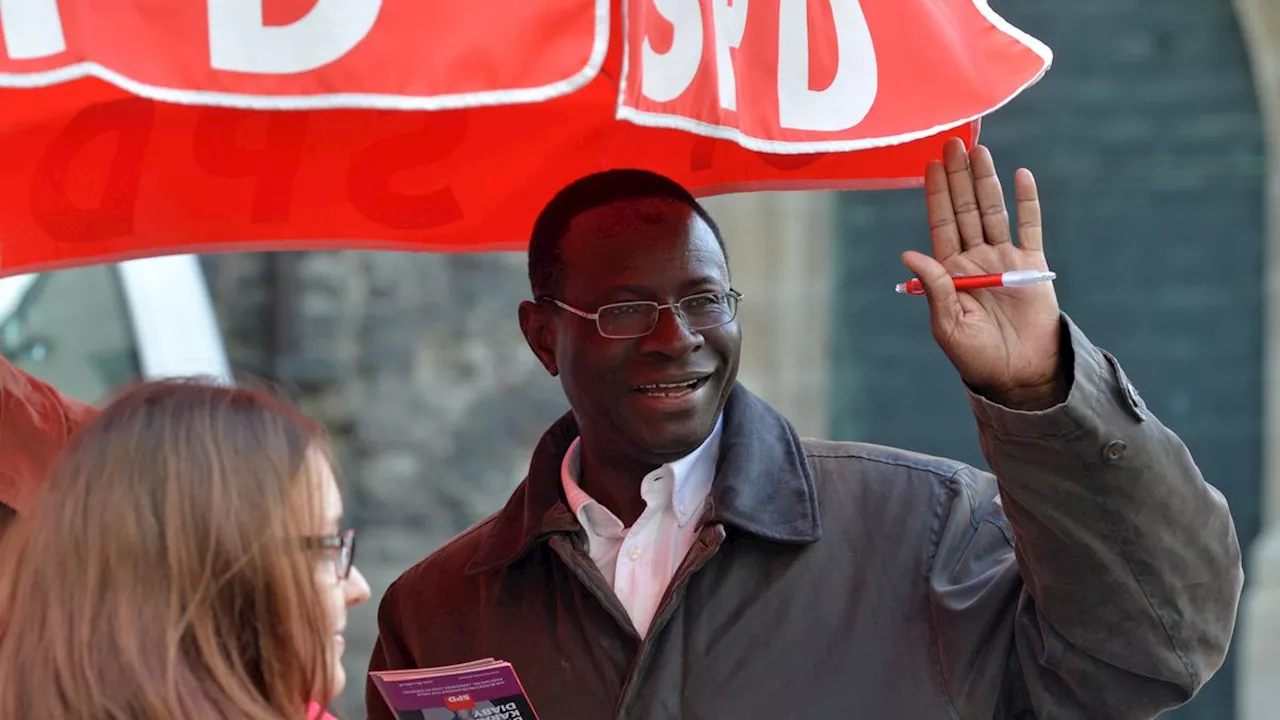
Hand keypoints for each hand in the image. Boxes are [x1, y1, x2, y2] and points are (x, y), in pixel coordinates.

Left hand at [901, 138, 1064, 409]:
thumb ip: (932, 287)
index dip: (935, 194)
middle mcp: (974, 258)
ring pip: (992, 210)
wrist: (1018, 373)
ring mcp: (1003, 258)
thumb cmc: (976, 356)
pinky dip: (1026, 201)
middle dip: (958, 177)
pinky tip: (1020, 175)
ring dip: (985, 181)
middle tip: (953, 143)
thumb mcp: (947, 324)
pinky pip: (1029, 226)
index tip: (930, 164)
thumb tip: (908, 253)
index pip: (940, 224)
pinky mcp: (1031, 264)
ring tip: (979, 151)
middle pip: (964, 209)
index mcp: (949, 271)